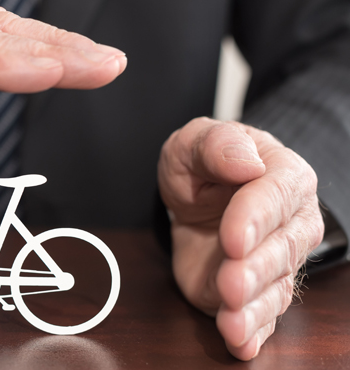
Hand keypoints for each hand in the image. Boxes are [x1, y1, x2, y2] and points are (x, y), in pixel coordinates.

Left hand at [158, 117, 323, 359]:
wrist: (196, 197)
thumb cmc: (202, 166)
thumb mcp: (195, 143)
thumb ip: (218, 145)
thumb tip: (246, 162)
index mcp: (283, 177)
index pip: (276, 198)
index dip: (254, 219)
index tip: (232, 237)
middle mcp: (292, 222)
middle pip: (281, 249)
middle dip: (254, 270)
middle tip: (230, 283)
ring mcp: (279, 261)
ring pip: (275, 288)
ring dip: (253, 308)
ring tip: (230, 321)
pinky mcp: (258, 291)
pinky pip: (262, 316)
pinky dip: (252, 332)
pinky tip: (240, 344)